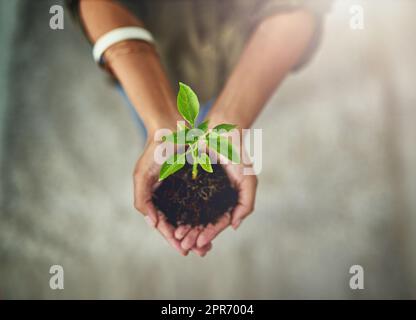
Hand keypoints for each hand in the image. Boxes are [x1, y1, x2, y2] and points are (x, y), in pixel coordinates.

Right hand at [133, 139, 212, 256]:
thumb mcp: (142, 174)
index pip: (161, 224)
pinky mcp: (192, 184)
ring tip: (207, 244)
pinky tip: (211, 223)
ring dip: (196, 231)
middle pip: (176, 224)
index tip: (182, 250)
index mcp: (153, 198)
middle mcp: (166, 197)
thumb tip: (152, 222)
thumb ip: (142, 198)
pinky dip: (202, 216)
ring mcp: (179, 191)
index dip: (171, 238)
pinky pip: (197, 204)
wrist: (172, 128)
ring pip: (188, 217)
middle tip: (201, 252)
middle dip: (187, 240)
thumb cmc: (155, 150)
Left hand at [178, 143, 257, 249]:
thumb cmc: (238, 156)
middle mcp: (216, 198)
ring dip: (186, 227)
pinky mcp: (190, 182)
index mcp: (229, 200)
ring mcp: (203, 191)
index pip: (220, 222)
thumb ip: (246, 204)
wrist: (221, 131)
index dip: (211, 233)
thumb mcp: (248, 180)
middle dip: (195, 234)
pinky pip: (183, 200)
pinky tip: (171, 219)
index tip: (200, 242)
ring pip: (193, 214)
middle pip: (205, 222)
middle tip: (185, 245)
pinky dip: (178, 211)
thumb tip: (234, 226)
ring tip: (177, 236)